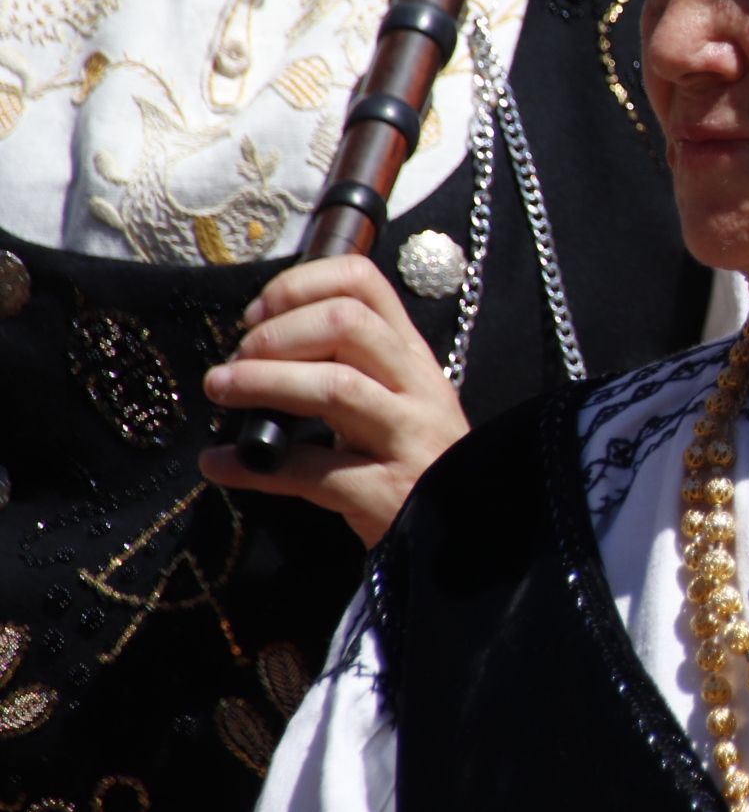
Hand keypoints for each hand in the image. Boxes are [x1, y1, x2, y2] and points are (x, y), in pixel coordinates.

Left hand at [198, 255, 466, 546]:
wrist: (464, 528)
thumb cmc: (418, 459)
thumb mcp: (400, 399)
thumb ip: (351, 368)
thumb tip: (263, 345)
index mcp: (412, 356)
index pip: (364, 283)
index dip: (300, 286)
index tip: (260, 313)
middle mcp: (416, 386)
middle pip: (346, 324)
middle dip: (277, 333)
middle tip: (239, 357)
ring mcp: (405, 437)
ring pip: (335, 386)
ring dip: (262, 381)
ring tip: (222, 389)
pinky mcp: (385, 491)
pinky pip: (311, 471)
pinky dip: (253, 466)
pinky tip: (221, 463)